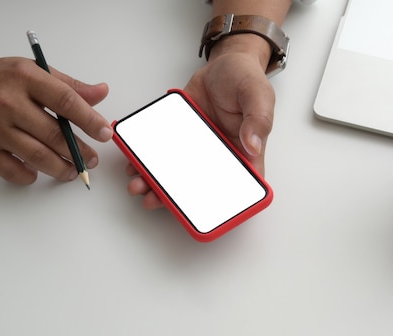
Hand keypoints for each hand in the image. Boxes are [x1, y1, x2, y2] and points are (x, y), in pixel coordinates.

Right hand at [0, 54, 112, 184]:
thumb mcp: (33, 71)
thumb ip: (69, 85)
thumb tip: (101, 92)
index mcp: (25, 79)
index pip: (66, 101)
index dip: (90, 120)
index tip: (105, 134)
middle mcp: (9, 103)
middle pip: (55, 134)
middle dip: (80, 151)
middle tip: (93, 159)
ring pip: (38, 156)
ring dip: (62, 168)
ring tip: (74, 170)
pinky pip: (13, 171)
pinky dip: (31, 176)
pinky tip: (41, 172)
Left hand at [126, 34, 275, 209]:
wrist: (222, 64)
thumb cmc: (245, 79)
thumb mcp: (257, 94)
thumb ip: (258, 119)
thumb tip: (253, 145)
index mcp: (244, 153)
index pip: (238, 186)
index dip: (223, 204)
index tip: (201, 212)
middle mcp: (219, 155)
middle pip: (199, 186)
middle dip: (177, 199)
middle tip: (155, 200)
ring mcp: (196, 148)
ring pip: (177, 174)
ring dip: (157, 183)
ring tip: (139, 186)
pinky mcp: (179, 136)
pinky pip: (162, 152)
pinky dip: (147, 160)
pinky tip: (134, 164)